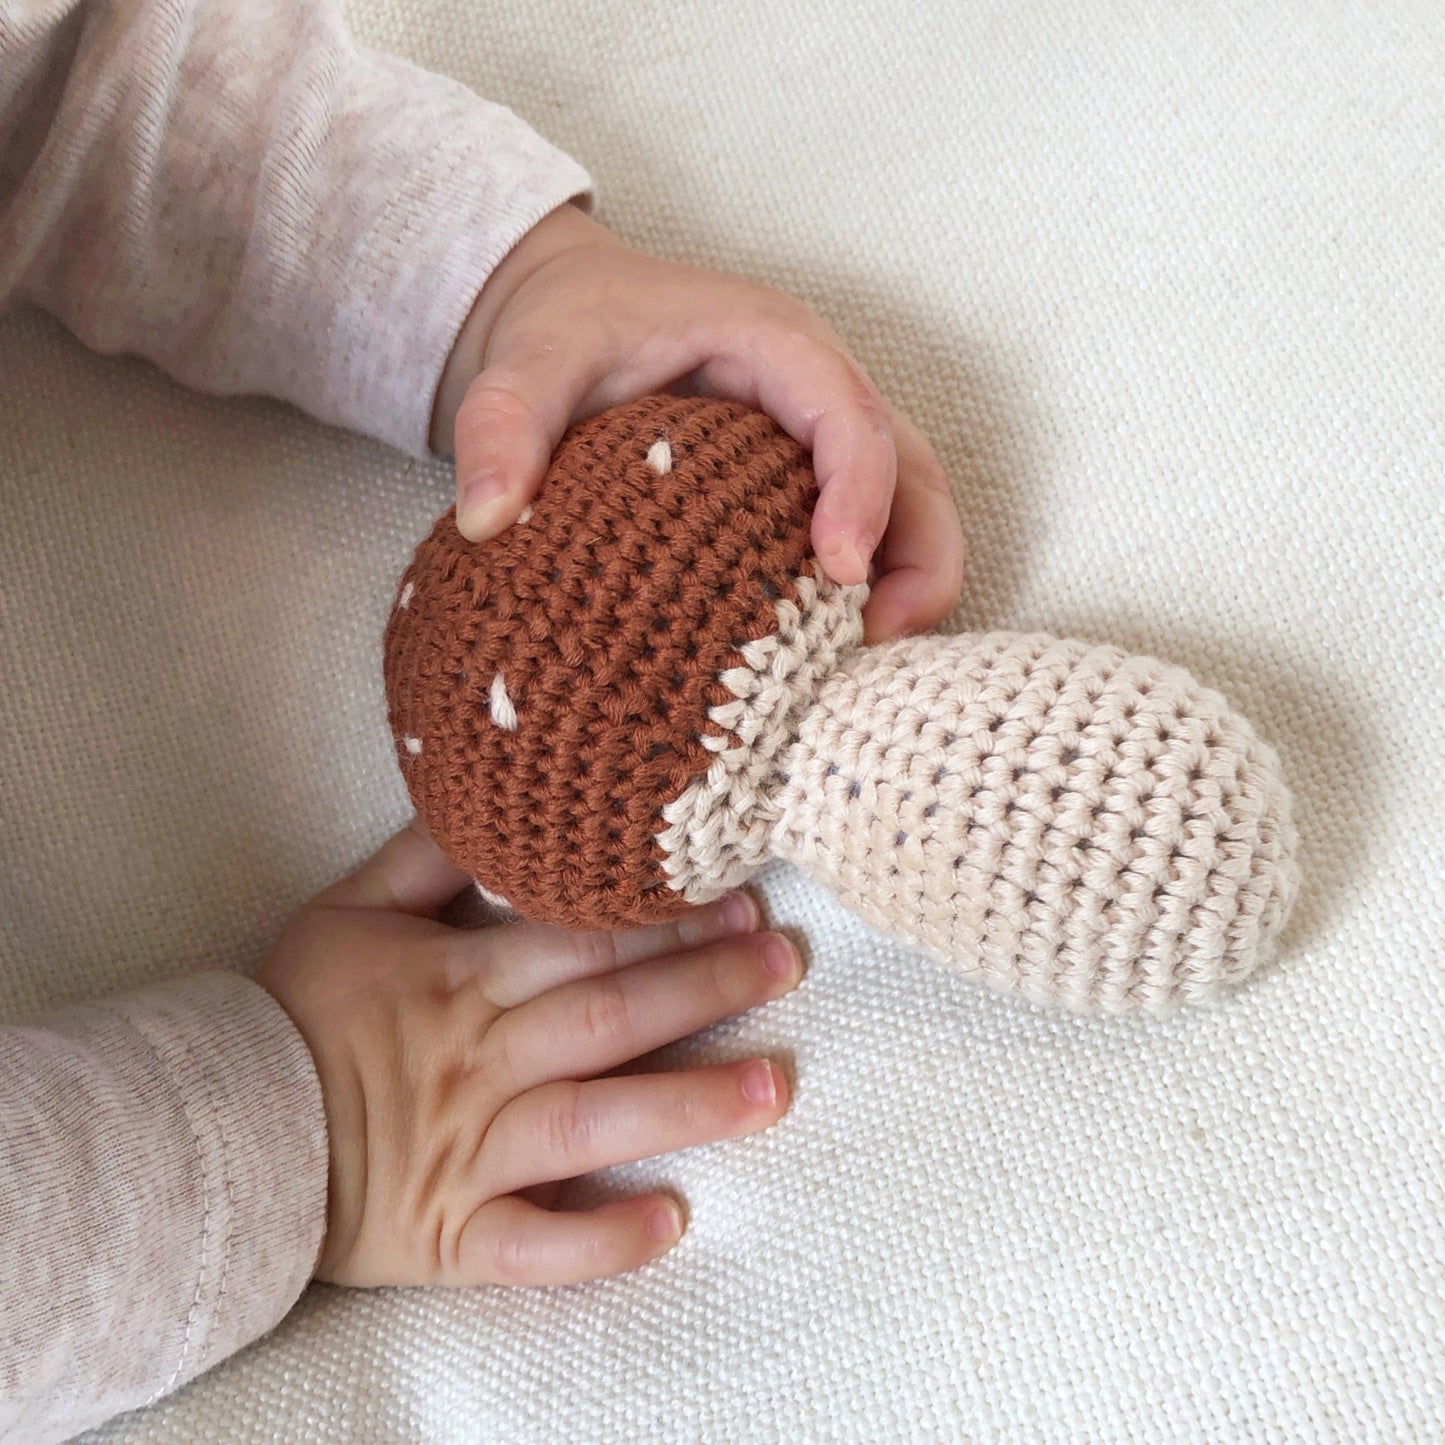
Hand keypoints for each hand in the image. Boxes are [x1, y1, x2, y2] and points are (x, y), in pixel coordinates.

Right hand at [257, 824, 798, 1287]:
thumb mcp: (347, 913)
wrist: (214, 1131)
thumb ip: (424, 857)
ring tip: (770, 1088)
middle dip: (702, 990)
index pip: (580, 943)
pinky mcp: (453, 1234)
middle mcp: (479, 1065)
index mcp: (461, 983)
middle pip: (606, 1019)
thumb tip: (488, 803)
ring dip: (684, 1105)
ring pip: (590, 1125)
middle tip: (785, 967)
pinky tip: (669, 1224)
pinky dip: (598, 1243)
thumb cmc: (293, 1012)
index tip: (739, 901)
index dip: (664, 921)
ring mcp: (469, 1155)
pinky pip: (532, 1247)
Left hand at [431, 203, 964, 643]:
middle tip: (879, 641)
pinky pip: (868, 533)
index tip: (837, 572)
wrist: (571, 314)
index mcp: (775, 343)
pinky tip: (826, 652)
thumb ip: (503, 421)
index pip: (850, 412)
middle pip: (913, 469)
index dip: (862, 491)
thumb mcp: (527, 360)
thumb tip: (487, 518)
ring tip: (865, 663)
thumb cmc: (568, 327)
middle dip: (917, 556)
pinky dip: (867, 592)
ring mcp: (821, 440)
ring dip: (909, 582)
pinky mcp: (806, 482)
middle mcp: (818, 391)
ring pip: (909, 507)